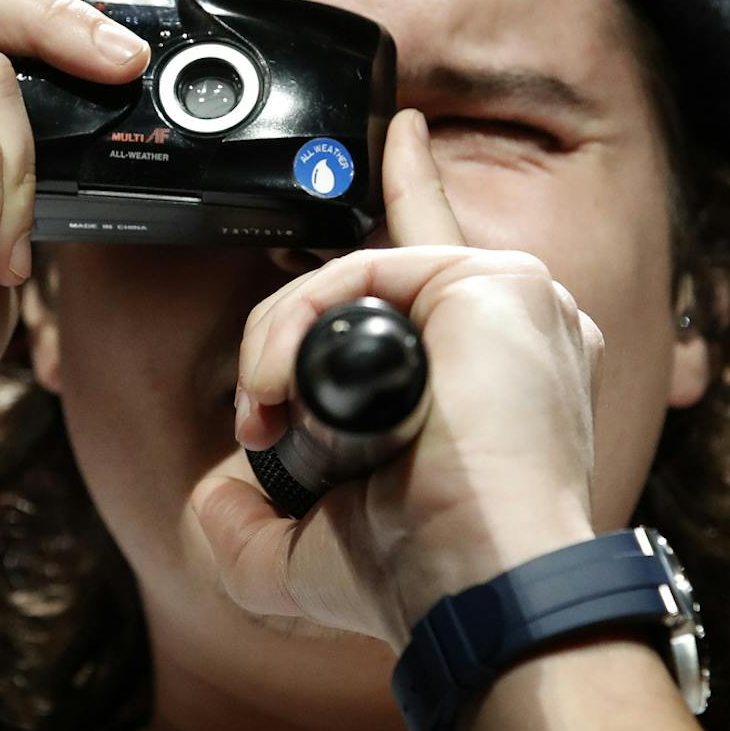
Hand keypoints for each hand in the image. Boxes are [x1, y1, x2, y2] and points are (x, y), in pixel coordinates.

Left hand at [191, 108, 602, 651]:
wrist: (480, 588)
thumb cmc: (423, 578)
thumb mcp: (312, 552)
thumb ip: (252, 524)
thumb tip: (211, 499)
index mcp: (496, 373)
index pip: (440, 264)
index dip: (412, 194)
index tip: (399, 142)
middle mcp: (518, 324)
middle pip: (374, 271)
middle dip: (290, 325)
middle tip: (259, 407)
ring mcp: (513, 296)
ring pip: (352, 276)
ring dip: (279, 344)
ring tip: (263, 416)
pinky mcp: (495, 281)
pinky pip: (358, 271)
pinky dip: (296, 325)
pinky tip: (280, 389)